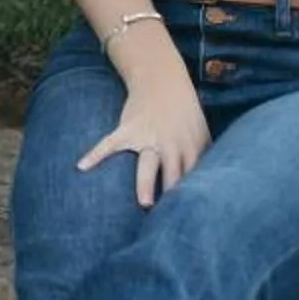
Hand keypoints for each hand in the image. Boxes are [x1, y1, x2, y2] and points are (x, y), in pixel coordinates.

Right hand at [77, 75, 210, 210]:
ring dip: (146, 183)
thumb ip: (206, 154)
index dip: (196, 195)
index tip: (195, 216)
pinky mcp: (128, 129)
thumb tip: (216, 180)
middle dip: (175, 195)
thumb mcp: (201, 130)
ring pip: (148, 164)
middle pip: (174, 174)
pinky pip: (109, 143)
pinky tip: (82, 166)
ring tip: (144, 204)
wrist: (161, 79)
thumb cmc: (184, 110)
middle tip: (173, 220)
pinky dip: (95, 154)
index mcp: (191, 147)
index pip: (196, 176)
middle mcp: (171, 144)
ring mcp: (148, 137)